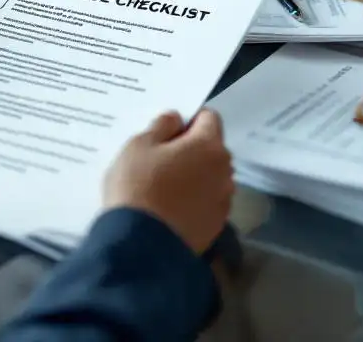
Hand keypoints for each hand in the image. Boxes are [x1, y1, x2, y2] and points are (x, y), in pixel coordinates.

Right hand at [103, 110, 233, 254]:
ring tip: (164, 186)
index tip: (166, 130)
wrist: (142, 245)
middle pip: (212, 148)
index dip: (189, 118)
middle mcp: (225, 171)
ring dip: (194, 175)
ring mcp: (223, 202)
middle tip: (160, 157)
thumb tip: (176, 119)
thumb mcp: (138, 145)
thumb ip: (161, 126)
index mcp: (209, 146)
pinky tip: (170, 208)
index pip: (209, 117)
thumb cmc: (138, 185)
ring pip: (210, 177)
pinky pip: (206, 202)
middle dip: (191, 147)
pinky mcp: (215, 227)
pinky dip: (193, 199)